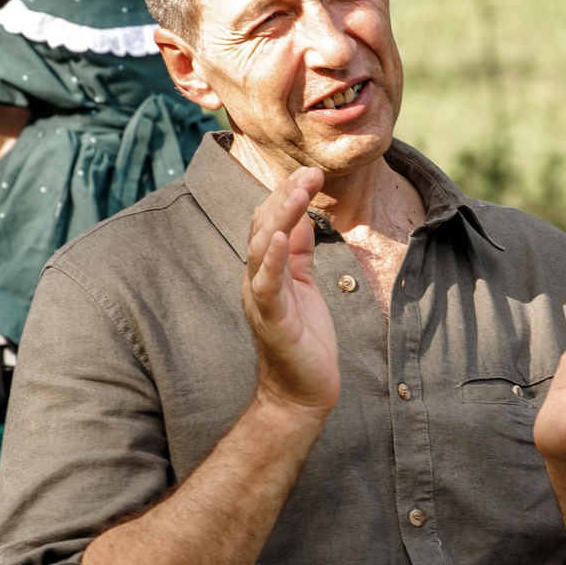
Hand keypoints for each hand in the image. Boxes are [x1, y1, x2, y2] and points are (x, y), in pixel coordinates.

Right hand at [242, 168, 337, 417]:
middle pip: (261, 228)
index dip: (286, 195)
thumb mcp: (303, 285)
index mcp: (264, 271)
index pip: (268, 222)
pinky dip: (270, 260)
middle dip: (285, 197)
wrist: (303, 392)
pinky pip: (267, 286)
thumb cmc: (304, 340)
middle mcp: (256, 281)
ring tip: (297, 192)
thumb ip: (298, 252)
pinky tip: (278, 239)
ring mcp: (260, 300)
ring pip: (260, 250)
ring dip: (279, 218)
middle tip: (309, 173)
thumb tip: (301, 216)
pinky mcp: (272, 321)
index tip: (310, 172)